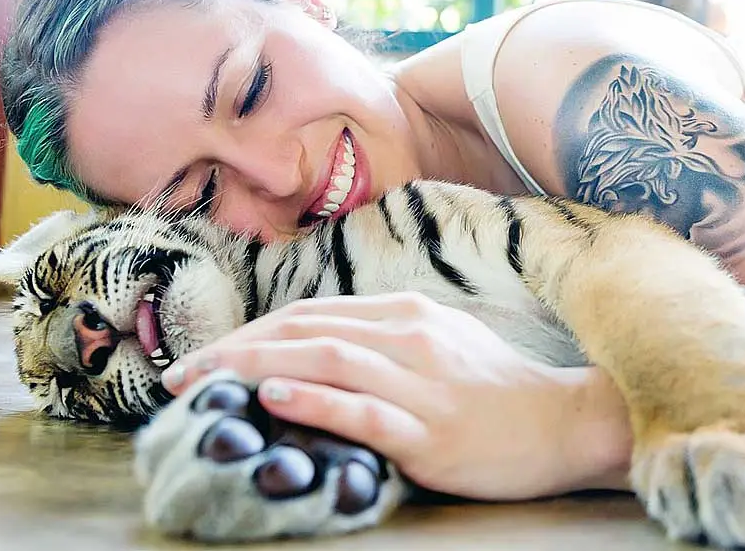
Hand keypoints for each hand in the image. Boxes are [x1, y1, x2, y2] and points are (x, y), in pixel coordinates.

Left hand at [159, 291, 631, 500]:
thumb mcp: (440, 344)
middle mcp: (409, 338)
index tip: (204, 356)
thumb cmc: (497, 390)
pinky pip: (364, 410)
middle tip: (177, 376)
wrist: (567, 422)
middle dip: (233, 350)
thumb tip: (313, 351)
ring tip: (202, 385)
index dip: (249, 332)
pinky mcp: (433, 430)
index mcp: (406, 314)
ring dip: (254, 370)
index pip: (309, 314)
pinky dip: (314, 401)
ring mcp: (421, 384)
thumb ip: (380, 342)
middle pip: (304, 332)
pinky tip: (272, 398)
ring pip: (325, 363)